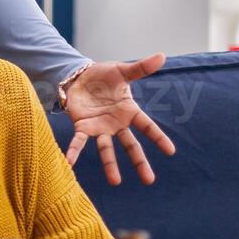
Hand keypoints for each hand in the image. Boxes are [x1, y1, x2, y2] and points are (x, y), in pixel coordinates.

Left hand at [63, 54, 176, 185]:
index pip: (147, 126)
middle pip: (130, 146)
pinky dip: (73, 153)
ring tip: (115, 182)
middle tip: (149, 180)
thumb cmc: (104, 75)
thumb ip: (140, 68)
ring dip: (110, 165)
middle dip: (139, 162)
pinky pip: (78, 142)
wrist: (80, 76)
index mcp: (129, 111)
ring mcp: (100, 128)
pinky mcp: (82, 127)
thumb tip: (162, 55)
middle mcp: (116, 124)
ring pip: (107, 149)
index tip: (171, 151)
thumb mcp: (122, 71)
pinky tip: (68, 165)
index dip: (158, 138)